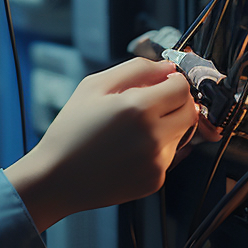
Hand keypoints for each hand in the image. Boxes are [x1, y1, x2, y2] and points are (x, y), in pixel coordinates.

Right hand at [5, 58, 197, 230]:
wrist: (57, 177)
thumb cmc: (71, 130)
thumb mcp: (94, 85)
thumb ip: (136, 69)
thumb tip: (167, 67)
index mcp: (138, 108)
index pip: (182, 87)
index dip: (173, 81)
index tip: (162, 83)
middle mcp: (153, 137)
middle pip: (190, 111)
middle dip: (176, 102)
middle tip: (151, 103)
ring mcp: (157, 162)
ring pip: (182, 133)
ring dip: (167, 125)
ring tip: (134, 129)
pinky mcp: (156, 181)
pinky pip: (170, 156)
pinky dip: (157, 148)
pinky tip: (131, 148)